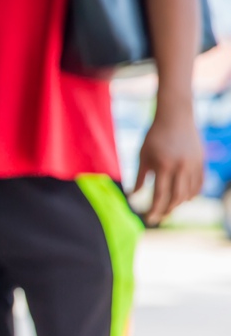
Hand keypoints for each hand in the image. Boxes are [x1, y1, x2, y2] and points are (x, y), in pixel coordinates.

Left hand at [134, 109, 203, 226]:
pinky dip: (192, 193)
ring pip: (189, 192)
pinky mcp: (201, 161)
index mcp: (164, 166)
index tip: (148, 219)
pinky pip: (199, 183)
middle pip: (176, 197)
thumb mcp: (143, 156)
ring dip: (178, 203)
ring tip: (168, 209)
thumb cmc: (154, 136)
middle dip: (166, 211)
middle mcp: (181, 167)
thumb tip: (132, 196)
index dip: (154, 209)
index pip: (160, 195)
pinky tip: (183, 199)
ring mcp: (194, 164)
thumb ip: (139, 177)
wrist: (175, 116)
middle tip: (158, 218)